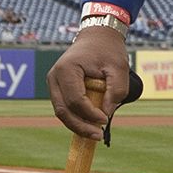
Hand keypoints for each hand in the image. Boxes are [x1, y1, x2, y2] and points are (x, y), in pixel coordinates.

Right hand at [48, 23, 134, 141]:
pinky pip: (63, 107)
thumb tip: (106, 114)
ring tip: (95, 133)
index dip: (90, 114)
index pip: (75, 100)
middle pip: (63, 110)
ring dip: (77, 125)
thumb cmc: (108, 50)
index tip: (105, 119)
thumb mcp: (119, 68)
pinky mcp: (57, 87)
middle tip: (98, 136)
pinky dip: (75, 117)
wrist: (97, 36)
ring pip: (61, 111)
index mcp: (67, 69)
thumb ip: (116, 91)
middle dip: (80, 126)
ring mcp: (53, 82)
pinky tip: (89, 124)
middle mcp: (54, 76)